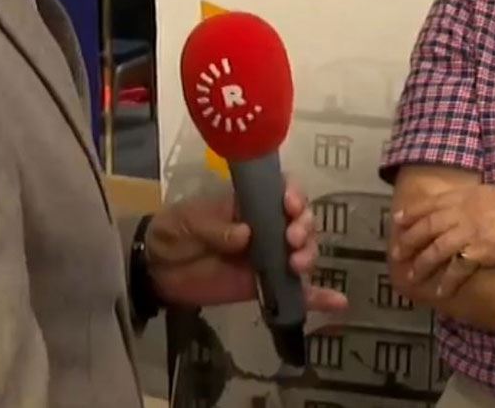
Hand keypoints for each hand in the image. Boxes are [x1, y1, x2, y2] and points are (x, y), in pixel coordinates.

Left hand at [145, 182, 348, 312]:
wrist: (156, 270)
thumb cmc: (173, 233)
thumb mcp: (189, 222)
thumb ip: (216, 228)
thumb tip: (245, 235)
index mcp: (249, 202)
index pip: (283, 191)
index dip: (294, 195)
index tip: (289, 206)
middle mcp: (265, 226)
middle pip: (301, 221)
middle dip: (304, 227)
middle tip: (290, 240)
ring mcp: (268, 256)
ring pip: (303, 251)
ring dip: (309, 255)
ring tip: (296, 265)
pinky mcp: (265, 285)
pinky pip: (297, 292)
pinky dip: (319, 297)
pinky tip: (338, 303)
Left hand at [390, 184, 494, 296]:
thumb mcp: (491, 193)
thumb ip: (471, 200)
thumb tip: (461, 206)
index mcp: (464, 196)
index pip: (429, 204)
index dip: (410, 213)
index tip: (396, 221)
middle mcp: (461, 212)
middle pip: (425, 227)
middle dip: (408, 241)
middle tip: (395, 254)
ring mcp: (469, 231)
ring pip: (435, 249)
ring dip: (421, 264)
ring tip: (412, 276)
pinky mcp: (481, 251)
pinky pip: (456, 269)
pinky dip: (446, 281)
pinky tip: (440, 291)